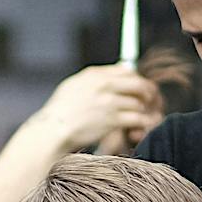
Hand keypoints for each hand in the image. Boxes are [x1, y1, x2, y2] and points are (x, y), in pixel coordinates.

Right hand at [40, 66, 163, 153]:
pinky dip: (142, 124)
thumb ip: (94, 78)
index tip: (138, 88)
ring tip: (141, 118)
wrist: (52, 130)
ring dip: (144, 111)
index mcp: (95, 75)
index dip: (136, 79)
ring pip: (140, 102)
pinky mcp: (112, 120)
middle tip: (149, 102)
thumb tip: (117, 71)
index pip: (127, 71)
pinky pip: (137, 119)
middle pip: (139, 84)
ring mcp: (109, 102)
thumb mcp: (74, 86)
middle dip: (148, 93)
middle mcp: (104, 85)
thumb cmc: (60, 112)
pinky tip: (139, 128)